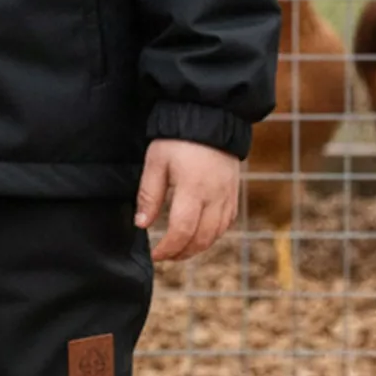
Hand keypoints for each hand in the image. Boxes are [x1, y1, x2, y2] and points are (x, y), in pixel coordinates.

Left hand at [135, 138, 241, 262]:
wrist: (210, 118)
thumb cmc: (178, 138)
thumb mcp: (156, 162)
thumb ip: (149, 195)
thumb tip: (142, 224)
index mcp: (192, 188)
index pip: (182, 231)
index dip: (168, 249)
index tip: (156, 255)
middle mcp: (214, 196)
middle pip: (202, 239)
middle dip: (182, 253)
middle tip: (166, 256)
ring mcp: (227, 196)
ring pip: (216, 234)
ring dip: (198, 247)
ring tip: (180, 250)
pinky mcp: (234, 193)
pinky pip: (227, 223)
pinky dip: (213, 235)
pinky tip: (200, 235)